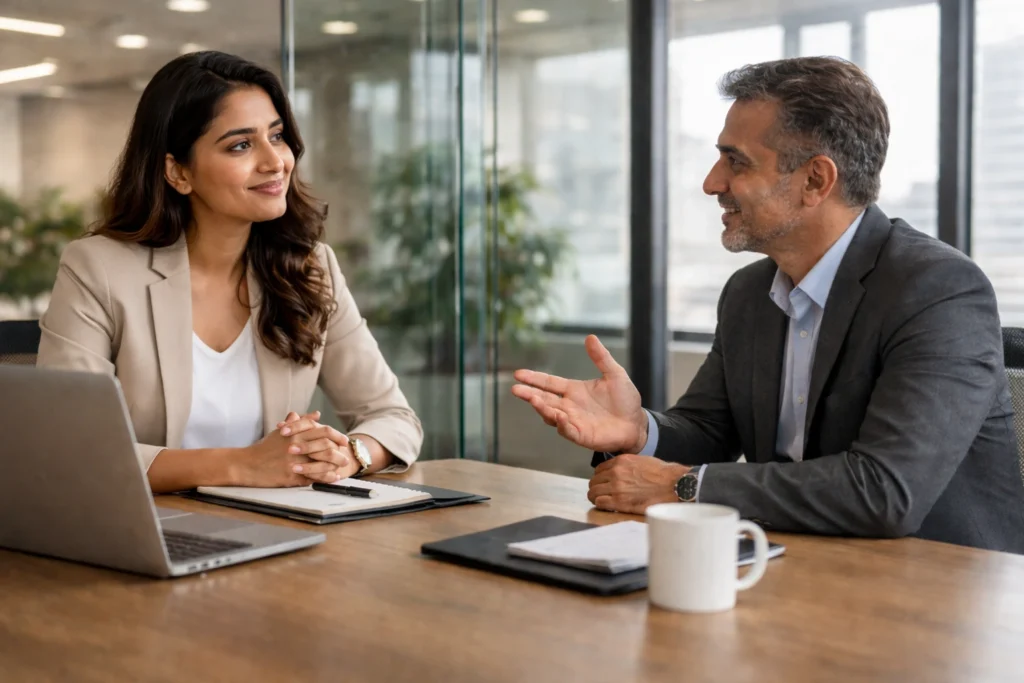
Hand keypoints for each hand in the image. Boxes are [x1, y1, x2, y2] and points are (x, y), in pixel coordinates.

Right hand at [232, 413, 352, 486]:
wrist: (247, 464)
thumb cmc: (264, 448)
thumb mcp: (282, 432)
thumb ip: (299, 422)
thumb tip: (316, 414)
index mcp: (296, 434)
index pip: (323, 431)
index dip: (337, 435)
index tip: (344, 440)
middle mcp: (297, 447)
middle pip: (326, 447)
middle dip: (340, 452)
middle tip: (346, 456)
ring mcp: (294, 462)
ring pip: (322, 463)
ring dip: (335, 466)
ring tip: (342, 468)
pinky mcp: (291, 476)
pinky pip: (313, 478)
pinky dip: (325, 478)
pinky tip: (332, 478)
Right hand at [511, 335, 647, 452]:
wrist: (637, 423)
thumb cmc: (625, 400)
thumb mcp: (614, 374)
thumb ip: (601, 357)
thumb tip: (590, 337)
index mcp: (574, 390)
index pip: (549, 383)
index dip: (534, 378)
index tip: (518, 374)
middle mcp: (569, 406)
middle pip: (544, 399)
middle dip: (529, 394)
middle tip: (515, 389)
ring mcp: (574, 421)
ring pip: (551, 415)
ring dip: (542, 408)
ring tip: (533, 400)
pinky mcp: (582, 435)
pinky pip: (568, 430)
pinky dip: (562, 424)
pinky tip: (559, 417)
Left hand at [587, 455, 688, 513]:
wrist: (673, 484)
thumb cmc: (663, 474)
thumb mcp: (641, 460)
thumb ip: (626, 465)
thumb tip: (621, 472)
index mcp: (620, 461)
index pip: (599, 470)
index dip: (600, 478)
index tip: (603, 483)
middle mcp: (615, 473)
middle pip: (593, 482)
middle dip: (596, 488)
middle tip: (602, 494)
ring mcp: (616, 487)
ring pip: (593, 493)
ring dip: (596, 497)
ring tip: (603, 502)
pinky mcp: (620, 501)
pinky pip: (600, 503)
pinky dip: (601, 505)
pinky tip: (608, 507)